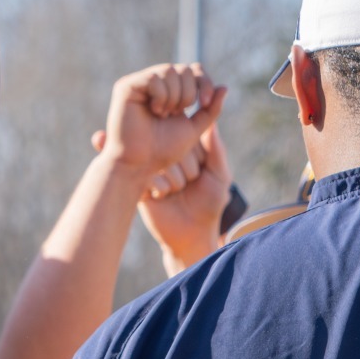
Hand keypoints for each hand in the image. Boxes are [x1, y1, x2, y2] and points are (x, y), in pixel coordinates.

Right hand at [94, 63, 227, 185]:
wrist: (141, 165)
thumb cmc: (164, 151)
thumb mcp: (195, 129)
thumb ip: (210, 110)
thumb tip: (224, 87)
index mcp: (170, 92)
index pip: (193, 70)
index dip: (204, 81)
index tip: (205, 102)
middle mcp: (155, 84)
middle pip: (184, 69)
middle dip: (188, 93)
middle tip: (176, 114)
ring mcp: (140, 84)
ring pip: (169, 70)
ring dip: (174, 97)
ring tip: (163, 115)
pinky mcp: (126, 87)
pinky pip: (153, 77)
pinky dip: (160, 96)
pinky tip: (153, 111)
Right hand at [138, 125, 232, 273]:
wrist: (191, 235)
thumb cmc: (209, 205)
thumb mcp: (220, 176)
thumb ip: (216, 150)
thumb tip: (212, 124)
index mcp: (185, 150)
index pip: (187, 136)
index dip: (195, 155)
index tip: (200, 174)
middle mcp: (166, 156)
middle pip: (172, 147)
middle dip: (186, 170)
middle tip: (189, 187)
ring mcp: (151, 169)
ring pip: (160, 162)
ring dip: (173, 182)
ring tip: (176, 194)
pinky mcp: (140, 184)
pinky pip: (148, 177)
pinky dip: (160, 190)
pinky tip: (162, 198)